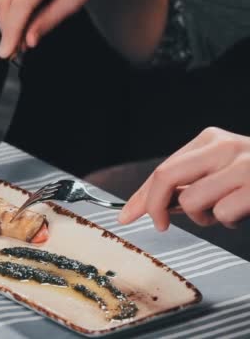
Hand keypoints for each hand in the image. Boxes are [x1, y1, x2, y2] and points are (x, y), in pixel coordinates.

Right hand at [0, 0, 89, 58]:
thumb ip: (50, 19)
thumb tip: (29, 39)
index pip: (19, 8)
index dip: (11, 32)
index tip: (6, 52)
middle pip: (3, 1)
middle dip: (6, 27)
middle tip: (14, 47)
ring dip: (3, 16)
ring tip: (16, 33)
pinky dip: (6, 4)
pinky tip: (15, 15)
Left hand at [119, 127, 249, 230]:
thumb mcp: (222, 170)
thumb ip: (190, 181)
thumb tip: (154, 204)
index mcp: (211, 140)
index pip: (163, 169)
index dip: (142, 195)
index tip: (126, 214)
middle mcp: (224, 148)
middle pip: (166, 177)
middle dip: (155, 206)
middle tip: (160, 224)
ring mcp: (242, 166)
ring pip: (192, 201)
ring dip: (203, 218)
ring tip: (224, 212)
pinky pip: (222, 213)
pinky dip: (229, 222)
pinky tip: (243, 213)